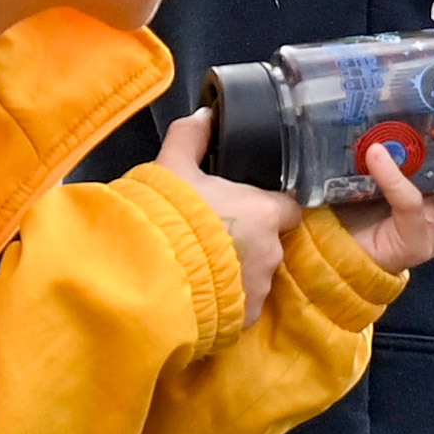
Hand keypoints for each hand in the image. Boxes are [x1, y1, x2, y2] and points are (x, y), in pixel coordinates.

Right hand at [152, 110, 300, 318]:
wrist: (147, 274)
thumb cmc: (166, 215)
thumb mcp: (172, 166)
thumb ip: (191, 137)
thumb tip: (205, 115)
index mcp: (265, 212)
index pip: (287, 208)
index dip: (268, 207)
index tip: (246, 208)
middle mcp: (272, 252)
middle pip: (270, 243)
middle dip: (248, 241)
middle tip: (214, 237)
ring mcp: (260, 288)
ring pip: (256, 276)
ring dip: (238, 272)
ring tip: (202, 267)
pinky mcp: (244, 318)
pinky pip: (242, 306)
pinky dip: (227, 300)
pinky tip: (200, 292)